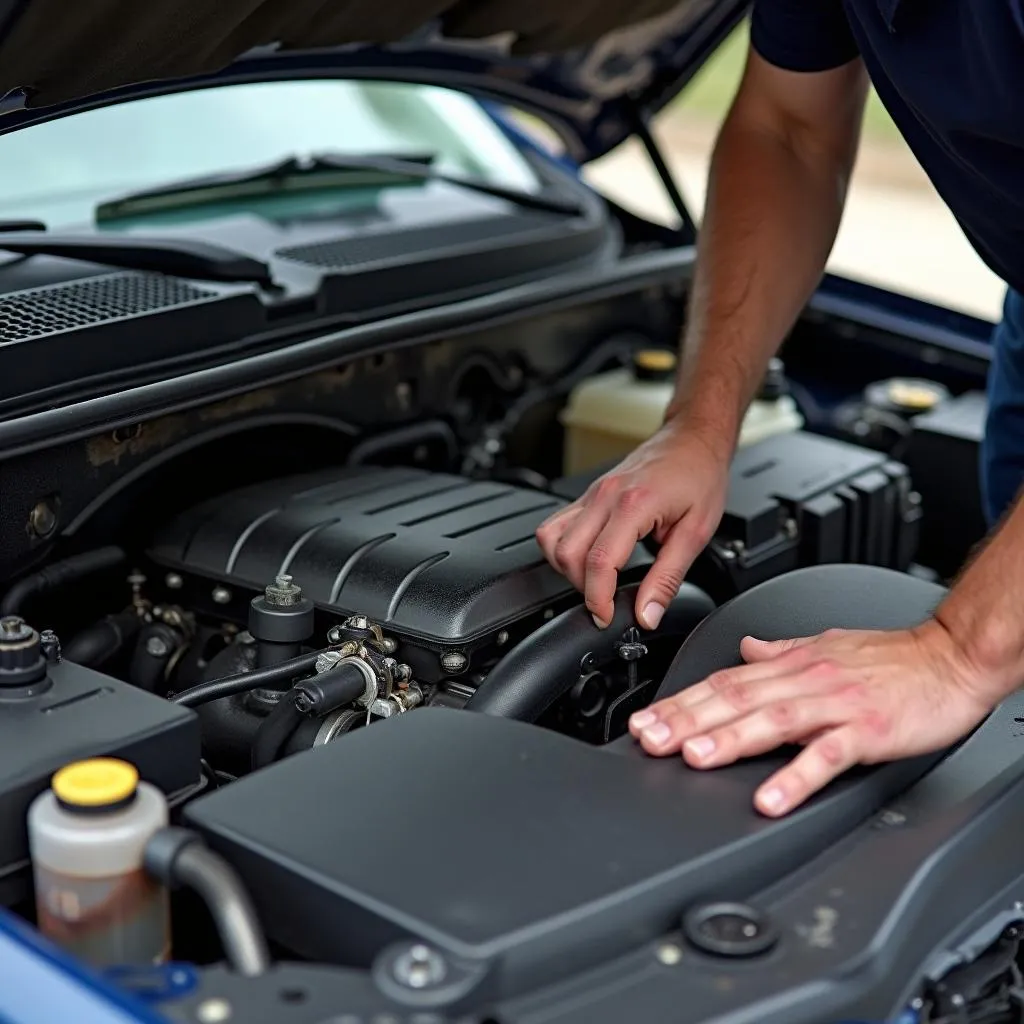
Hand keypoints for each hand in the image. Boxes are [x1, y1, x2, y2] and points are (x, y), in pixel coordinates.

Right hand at [536, 424, 728, 629]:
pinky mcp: (587, 494)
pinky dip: (562, 549)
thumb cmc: (699, 476)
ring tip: (594, 582)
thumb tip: (648, 614)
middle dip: (583, 588)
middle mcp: (605, 496)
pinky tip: (585, 559)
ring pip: (551, 539)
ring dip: (566, 569)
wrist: (692, 439)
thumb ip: (668, 578)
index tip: (606, 616)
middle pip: (568, 554)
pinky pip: (556, 525)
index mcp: (634, 504)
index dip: (598, 598)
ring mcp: (591, 493)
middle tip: (606, 602)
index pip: (600, 561)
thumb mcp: (696, 533)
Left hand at [628, 620, 996, 815]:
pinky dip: (796, 777)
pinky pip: (827, 755)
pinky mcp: (867, 729)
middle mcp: (805, 680)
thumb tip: (743, 649)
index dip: (681, 701)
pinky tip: (770, 799)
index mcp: (791, 665)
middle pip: (735, 699)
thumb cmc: (891, 656)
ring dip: (727, 739)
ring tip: (692, 757)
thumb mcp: (825, 644)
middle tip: (648, 739)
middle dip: (686, 720)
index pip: (724, 682)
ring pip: (771, 720)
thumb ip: (780, 652)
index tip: (646, 719)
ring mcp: (834, 704)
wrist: (951, 656)